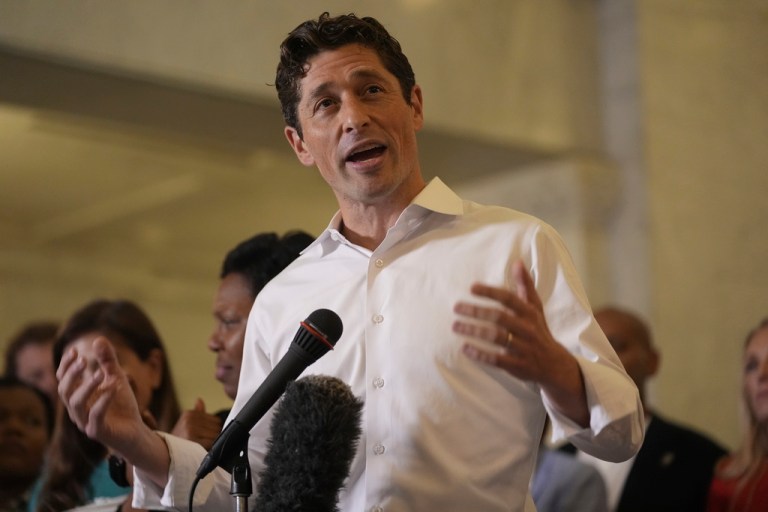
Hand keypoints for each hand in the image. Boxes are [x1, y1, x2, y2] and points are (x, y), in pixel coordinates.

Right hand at [57, 336, 151, 457]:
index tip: (74, 350)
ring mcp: (85, 422)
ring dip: (87, 386)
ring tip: (101, 373)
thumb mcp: (116, 378)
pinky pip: (95, 416)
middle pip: (64, 391)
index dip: (65, 366)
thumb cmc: (121, 405)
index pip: (63, 380)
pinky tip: (113, 388)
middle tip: (83, 360)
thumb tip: (98, 339)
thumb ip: (107, 361)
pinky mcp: (97, 431)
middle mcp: (77, 410)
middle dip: (72, 374)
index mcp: (78, 397)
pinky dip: (103, 401)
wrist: (135, 432)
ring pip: (76, 403)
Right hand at [171, 398, 222, 449]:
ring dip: (212, 442)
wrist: (166, 454)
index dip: (213, 430)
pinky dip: (209, 448)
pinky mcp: (192, 440)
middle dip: (213, 435)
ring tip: (201, 446)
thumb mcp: (186, 424)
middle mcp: (189, 419)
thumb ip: (197, 413)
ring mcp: (190, 429)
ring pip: (215, 435)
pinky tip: (201, 450)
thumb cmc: (180, 440)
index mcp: (189, 414)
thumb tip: (199, 399)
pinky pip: (211, 442)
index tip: (204, 436)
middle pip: (217, 427)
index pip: (216, 420)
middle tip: (202, 442)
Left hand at [452, 260, 587, 425]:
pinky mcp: (517, 365)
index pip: (509, 299)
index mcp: (529, 313)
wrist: (554, 364)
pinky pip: (496, 359)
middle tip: (456, 307)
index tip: (472, 288)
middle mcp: (527, 329)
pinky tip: (465, 348)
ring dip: (473, 330)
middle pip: (499, 317)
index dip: (490, 292)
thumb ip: (525, 286)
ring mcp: (522, 347)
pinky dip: (479, 354)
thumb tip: (518, 262)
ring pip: (495, 337)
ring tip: (455, 326)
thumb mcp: (535, 308)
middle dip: (476, 311)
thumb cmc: (539, 331)